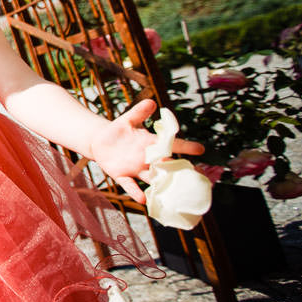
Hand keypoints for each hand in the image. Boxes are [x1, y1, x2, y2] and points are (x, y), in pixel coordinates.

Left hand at [90, 99, 204, 203]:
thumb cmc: (119, 130)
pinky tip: (142, 199)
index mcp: (152, 144)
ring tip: (173, 194)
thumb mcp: (129, 120)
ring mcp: (135, 168)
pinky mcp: (122, 175)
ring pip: (152, 179)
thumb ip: (139, 112)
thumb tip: (151, 102)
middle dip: (180, 172)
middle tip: (195, 177)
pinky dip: (136, 192)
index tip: (200, 149)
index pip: (172, 145)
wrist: (100, 141)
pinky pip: (130, 185)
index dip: (185, 147)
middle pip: (167, 167)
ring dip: (161, 185)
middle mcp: (147, 159)